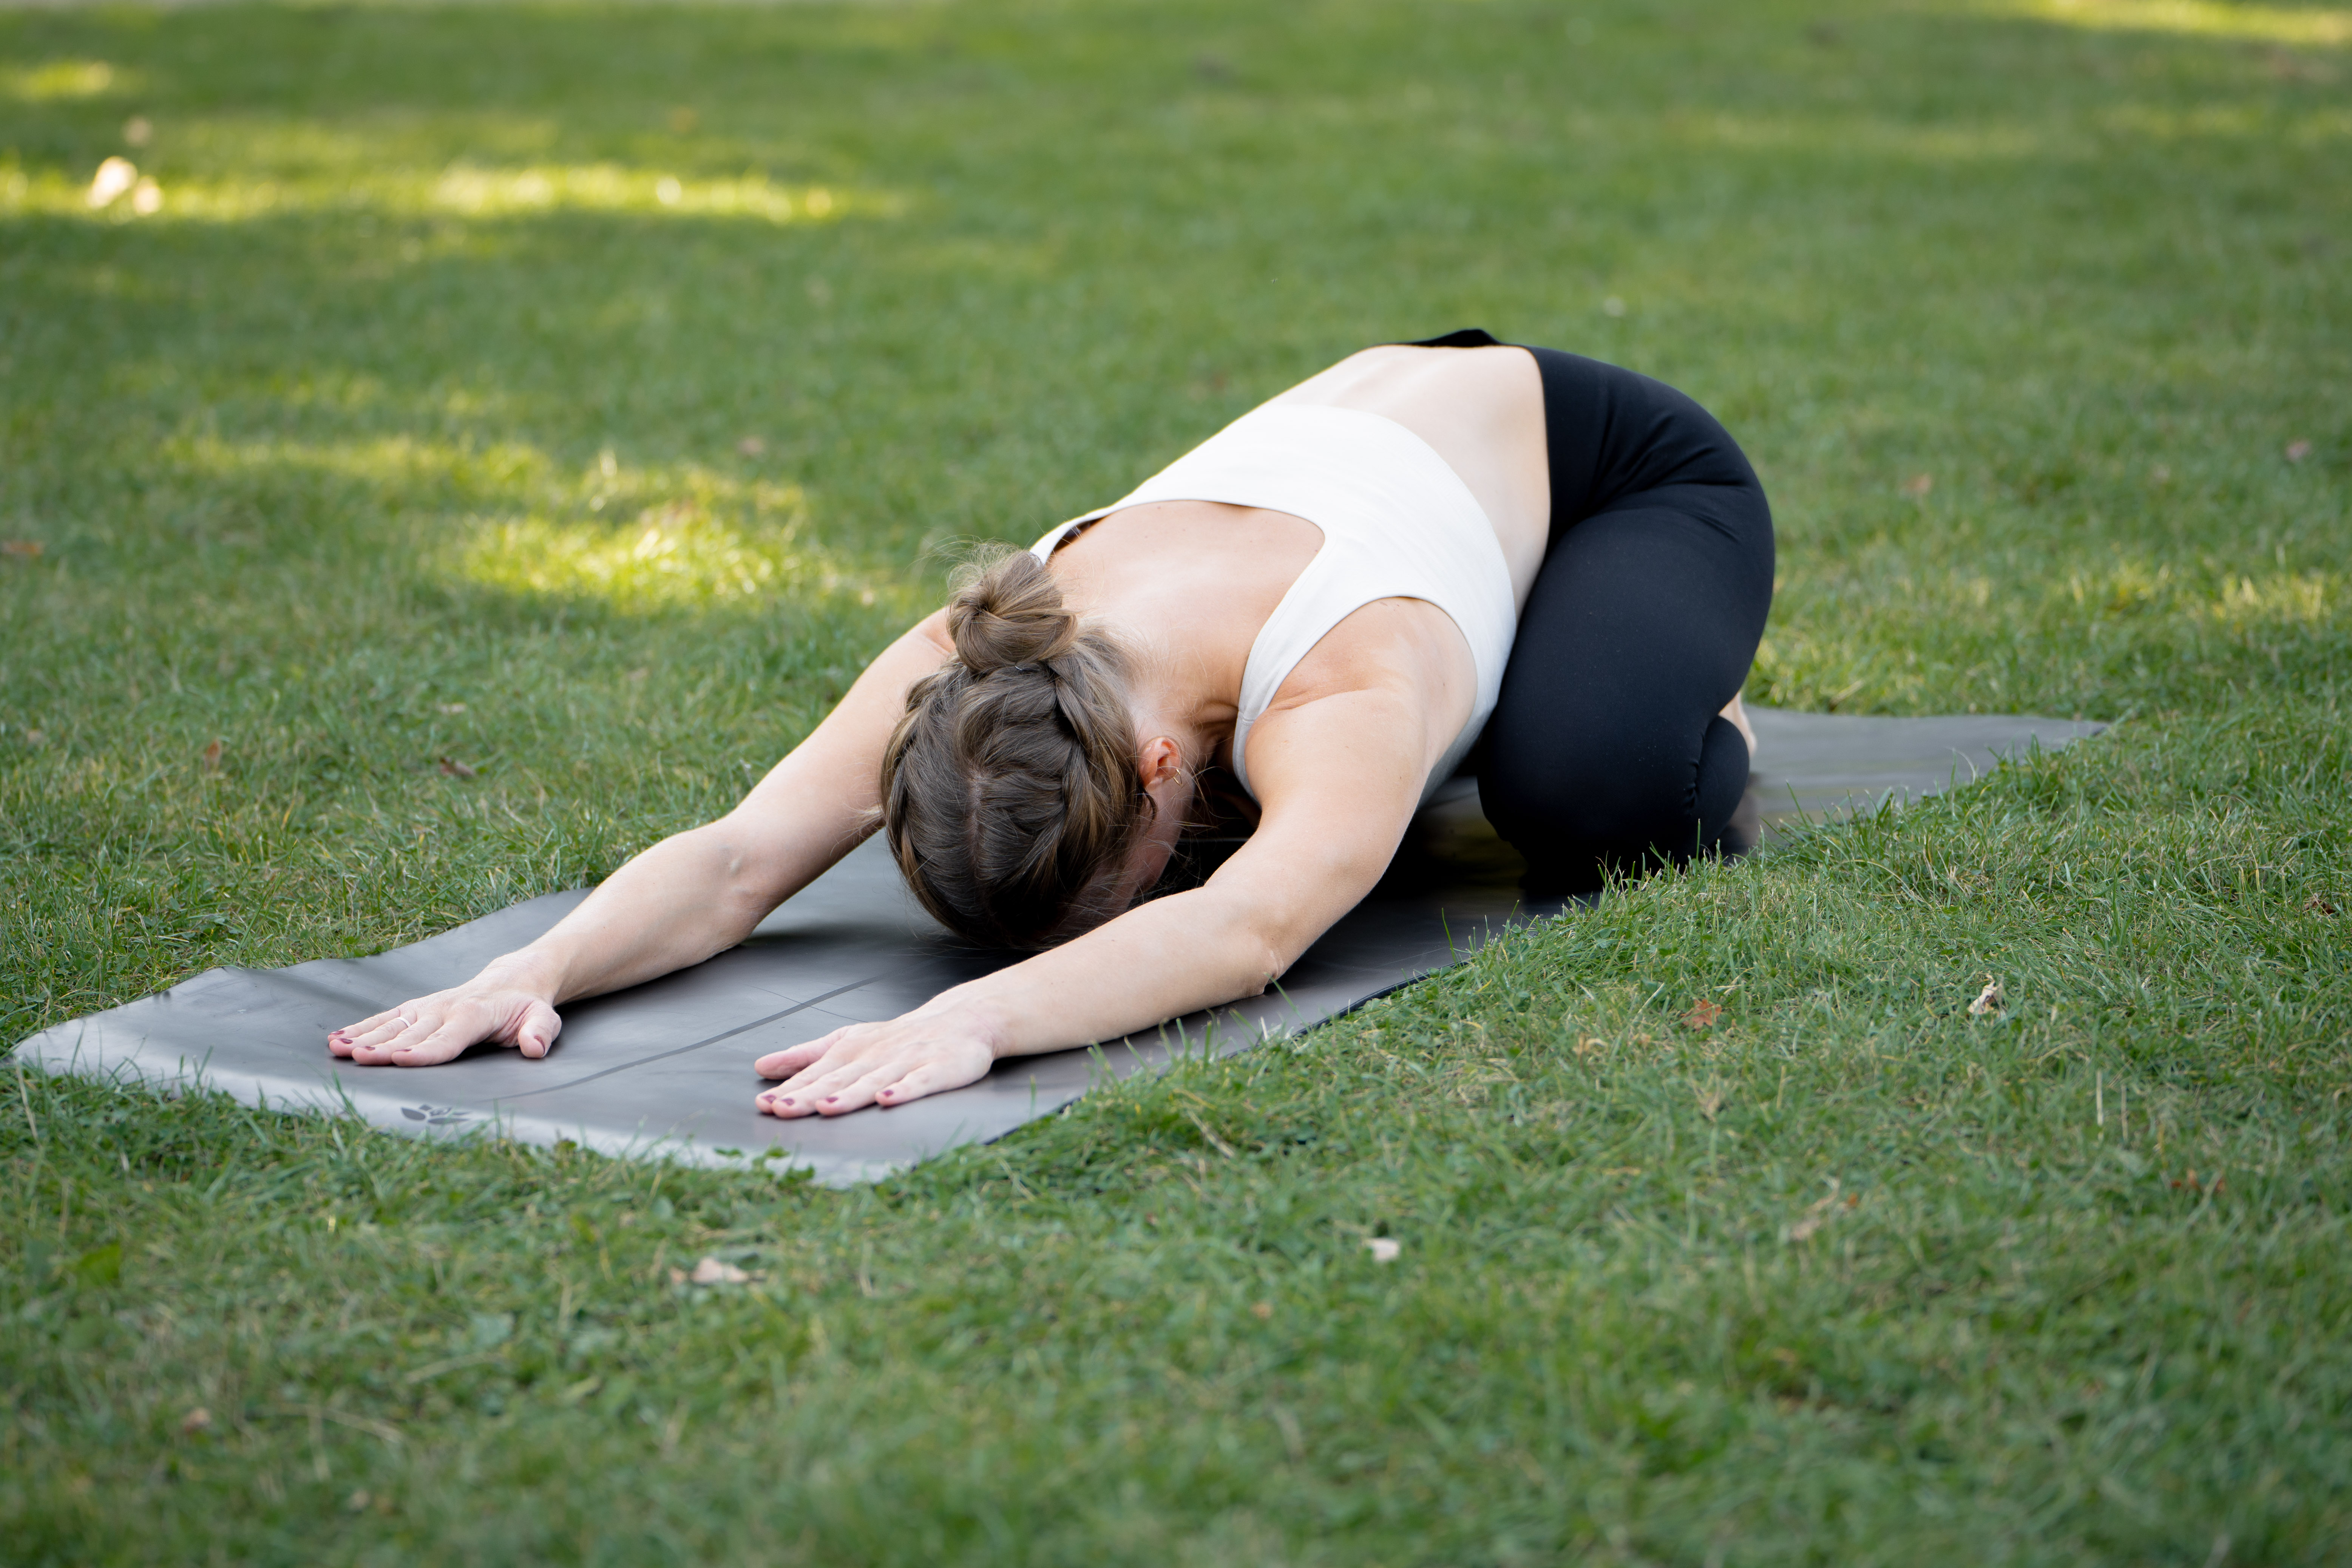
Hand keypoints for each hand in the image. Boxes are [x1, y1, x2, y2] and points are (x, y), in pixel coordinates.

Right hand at [328, 962, 562, 1066]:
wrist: (513, 980)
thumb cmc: (526, 1007)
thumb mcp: (544, 1018)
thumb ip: (540, 1032)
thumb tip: (535, 1048)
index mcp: (474, 1015)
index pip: (447, 1037)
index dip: (425, 1050)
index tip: (401, 1059)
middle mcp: (445, 1009)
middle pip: (411, 1033)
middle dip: (384, 1046)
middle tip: (358, 1058)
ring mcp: (427, 1007)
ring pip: (392, 1024)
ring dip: (364, 1036)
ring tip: (337, 1048)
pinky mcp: (416, 1007)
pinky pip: (386, 1017)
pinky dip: (361, 1027)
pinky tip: (337, 1038)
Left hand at [753, 1007, 998, 1116]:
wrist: (959, 1020)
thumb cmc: (897, 1037)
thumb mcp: (847, 1040)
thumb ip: (806, 1055)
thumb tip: (762, 1067)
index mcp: (851, 1049)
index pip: (817, 1072)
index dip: (791, 1089)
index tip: (765, 1103)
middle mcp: (875, 1055)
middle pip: (839, 1079)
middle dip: (810, 1094)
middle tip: (782, 1109)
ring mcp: (906, 1062)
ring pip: (874, 1081)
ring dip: (850, 1095)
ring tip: (826, 1108)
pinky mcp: (938, 1069)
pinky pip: (919, 1082)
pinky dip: (903, 1090)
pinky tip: (887, 1100)